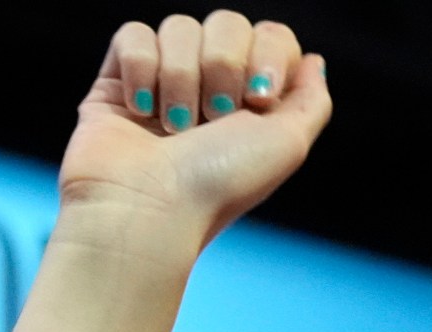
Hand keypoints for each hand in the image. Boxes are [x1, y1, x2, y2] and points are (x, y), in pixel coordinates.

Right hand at [57, 12, 331, 254]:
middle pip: (227, 23)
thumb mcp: (289, 145)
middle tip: (214, 116)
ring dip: (181, 78)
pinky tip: (139, 109)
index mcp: (253, 102)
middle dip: (223, 66)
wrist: (149, 207)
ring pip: (180, 28)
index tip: (259, 98)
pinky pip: (134, 35)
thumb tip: (313, 61)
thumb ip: (311, 101)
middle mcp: (211, 89)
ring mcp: (164, 83)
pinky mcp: (118, 82)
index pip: (271, 36)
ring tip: (172, 128)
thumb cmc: (219, 185)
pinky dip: (141, 69)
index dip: (268, 55)